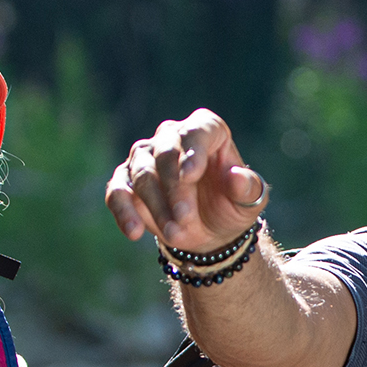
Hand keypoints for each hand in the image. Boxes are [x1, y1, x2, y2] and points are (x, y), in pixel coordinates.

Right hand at [106, 108, 271, 252]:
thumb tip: (237, 178)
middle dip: (174, 188)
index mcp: (207, 131)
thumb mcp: (249, 202)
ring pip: (142, 173)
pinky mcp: (126, 181)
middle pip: (166, 153)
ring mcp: (146, 157)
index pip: (197, 131)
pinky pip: (117, 190)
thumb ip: (248, 188)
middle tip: (184, 218)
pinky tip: (134, 232)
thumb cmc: (231, 206)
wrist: (208, 231)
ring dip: (156, 206)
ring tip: (175, 234)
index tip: (191, 175)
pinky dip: (123, 211)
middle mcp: (173, 137)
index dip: (193, 151)